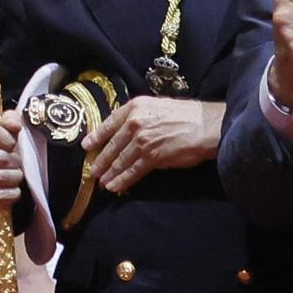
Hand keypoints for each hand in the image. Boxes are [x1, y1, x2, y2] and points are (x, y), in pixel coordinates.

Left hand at [85, 93, 225, 194]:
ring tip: (102, 181)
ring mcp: (142, 141)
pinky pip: (132, 171)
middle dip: (101, 160)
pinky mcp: (151, 158)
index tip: (87, 145)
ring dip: (109, 173)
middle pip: (112, 145)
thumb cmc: (187, 115)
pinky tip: (115, 187)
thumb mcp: (157, 106)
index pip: (109, 123)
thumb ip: (140, 116)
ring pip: (120, 160)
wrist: (206, 125)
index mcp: (135, 107)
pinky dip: (122, 180)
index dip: (96, 136)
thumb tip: (127, 130)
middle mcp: (135, 123)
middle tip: (92, 170)